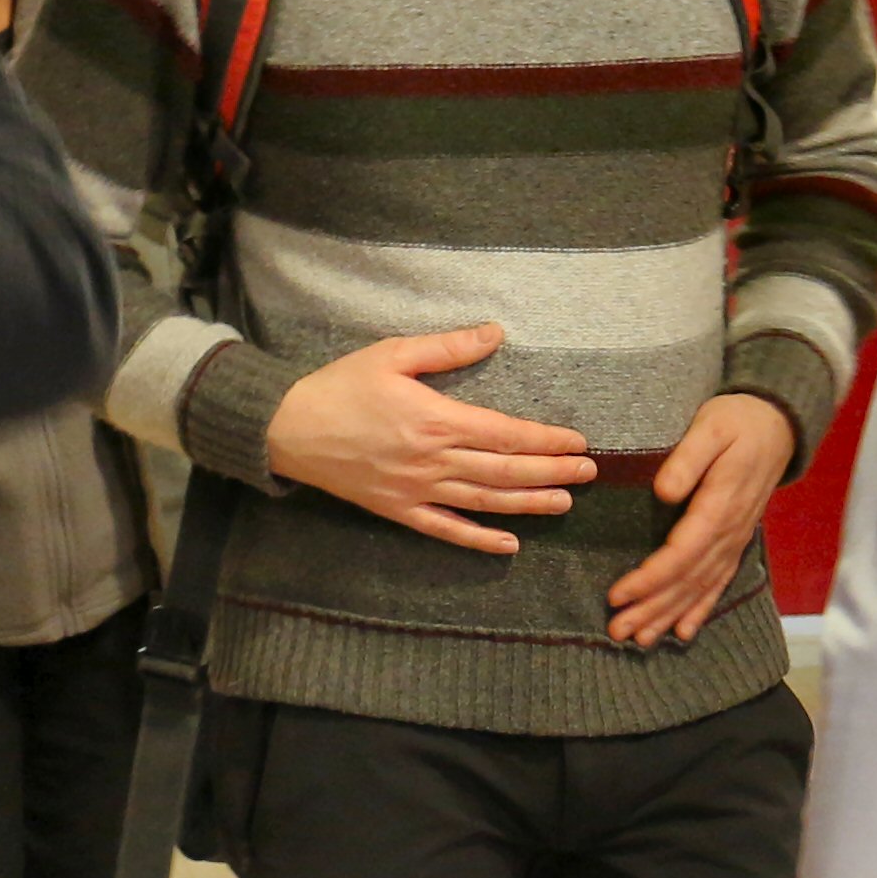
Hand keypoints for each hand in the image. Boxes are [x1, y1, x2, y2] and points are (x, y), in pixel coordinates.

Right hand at [263, 326, 596, 553]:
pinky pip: (446, 530)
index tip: (578, 442)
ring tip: (564, 503)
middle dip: (552, 473)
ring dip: (528, 504)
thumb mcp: (393, 353)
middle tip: (588, 473)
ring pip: (485, 502)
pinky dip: (479, 540)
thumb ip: (448, 347)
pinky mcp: (398, 510)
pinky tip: (508, 545)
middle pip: (505, 471)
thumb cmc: (340, 385)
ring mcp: (417, 490)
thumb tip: (495, 332)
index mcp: (436, 419)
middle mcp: (433, 460)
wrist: (287, 428)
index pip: (506, 435)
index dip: (546, 440)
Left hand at [609, 393, 793, 647]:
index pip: (681, 554)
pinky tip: (683, 632)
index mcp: (720, 506)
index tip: (618, 595)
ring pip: (701, 587)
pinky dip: (700, 609)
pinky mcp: (736, 541)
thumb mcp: (710, 427)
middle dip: (652, 608)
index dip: (650, 579)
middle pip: (687, 580)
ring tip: (640, 640)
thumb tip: (663, 493)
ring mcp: (735, 539)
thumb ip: (687, 459)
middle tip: (617, 630)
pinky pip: (719, 582)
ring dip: (670, 615)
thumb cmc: (737, 422)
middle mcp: (730, 532)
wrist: (777, 424)